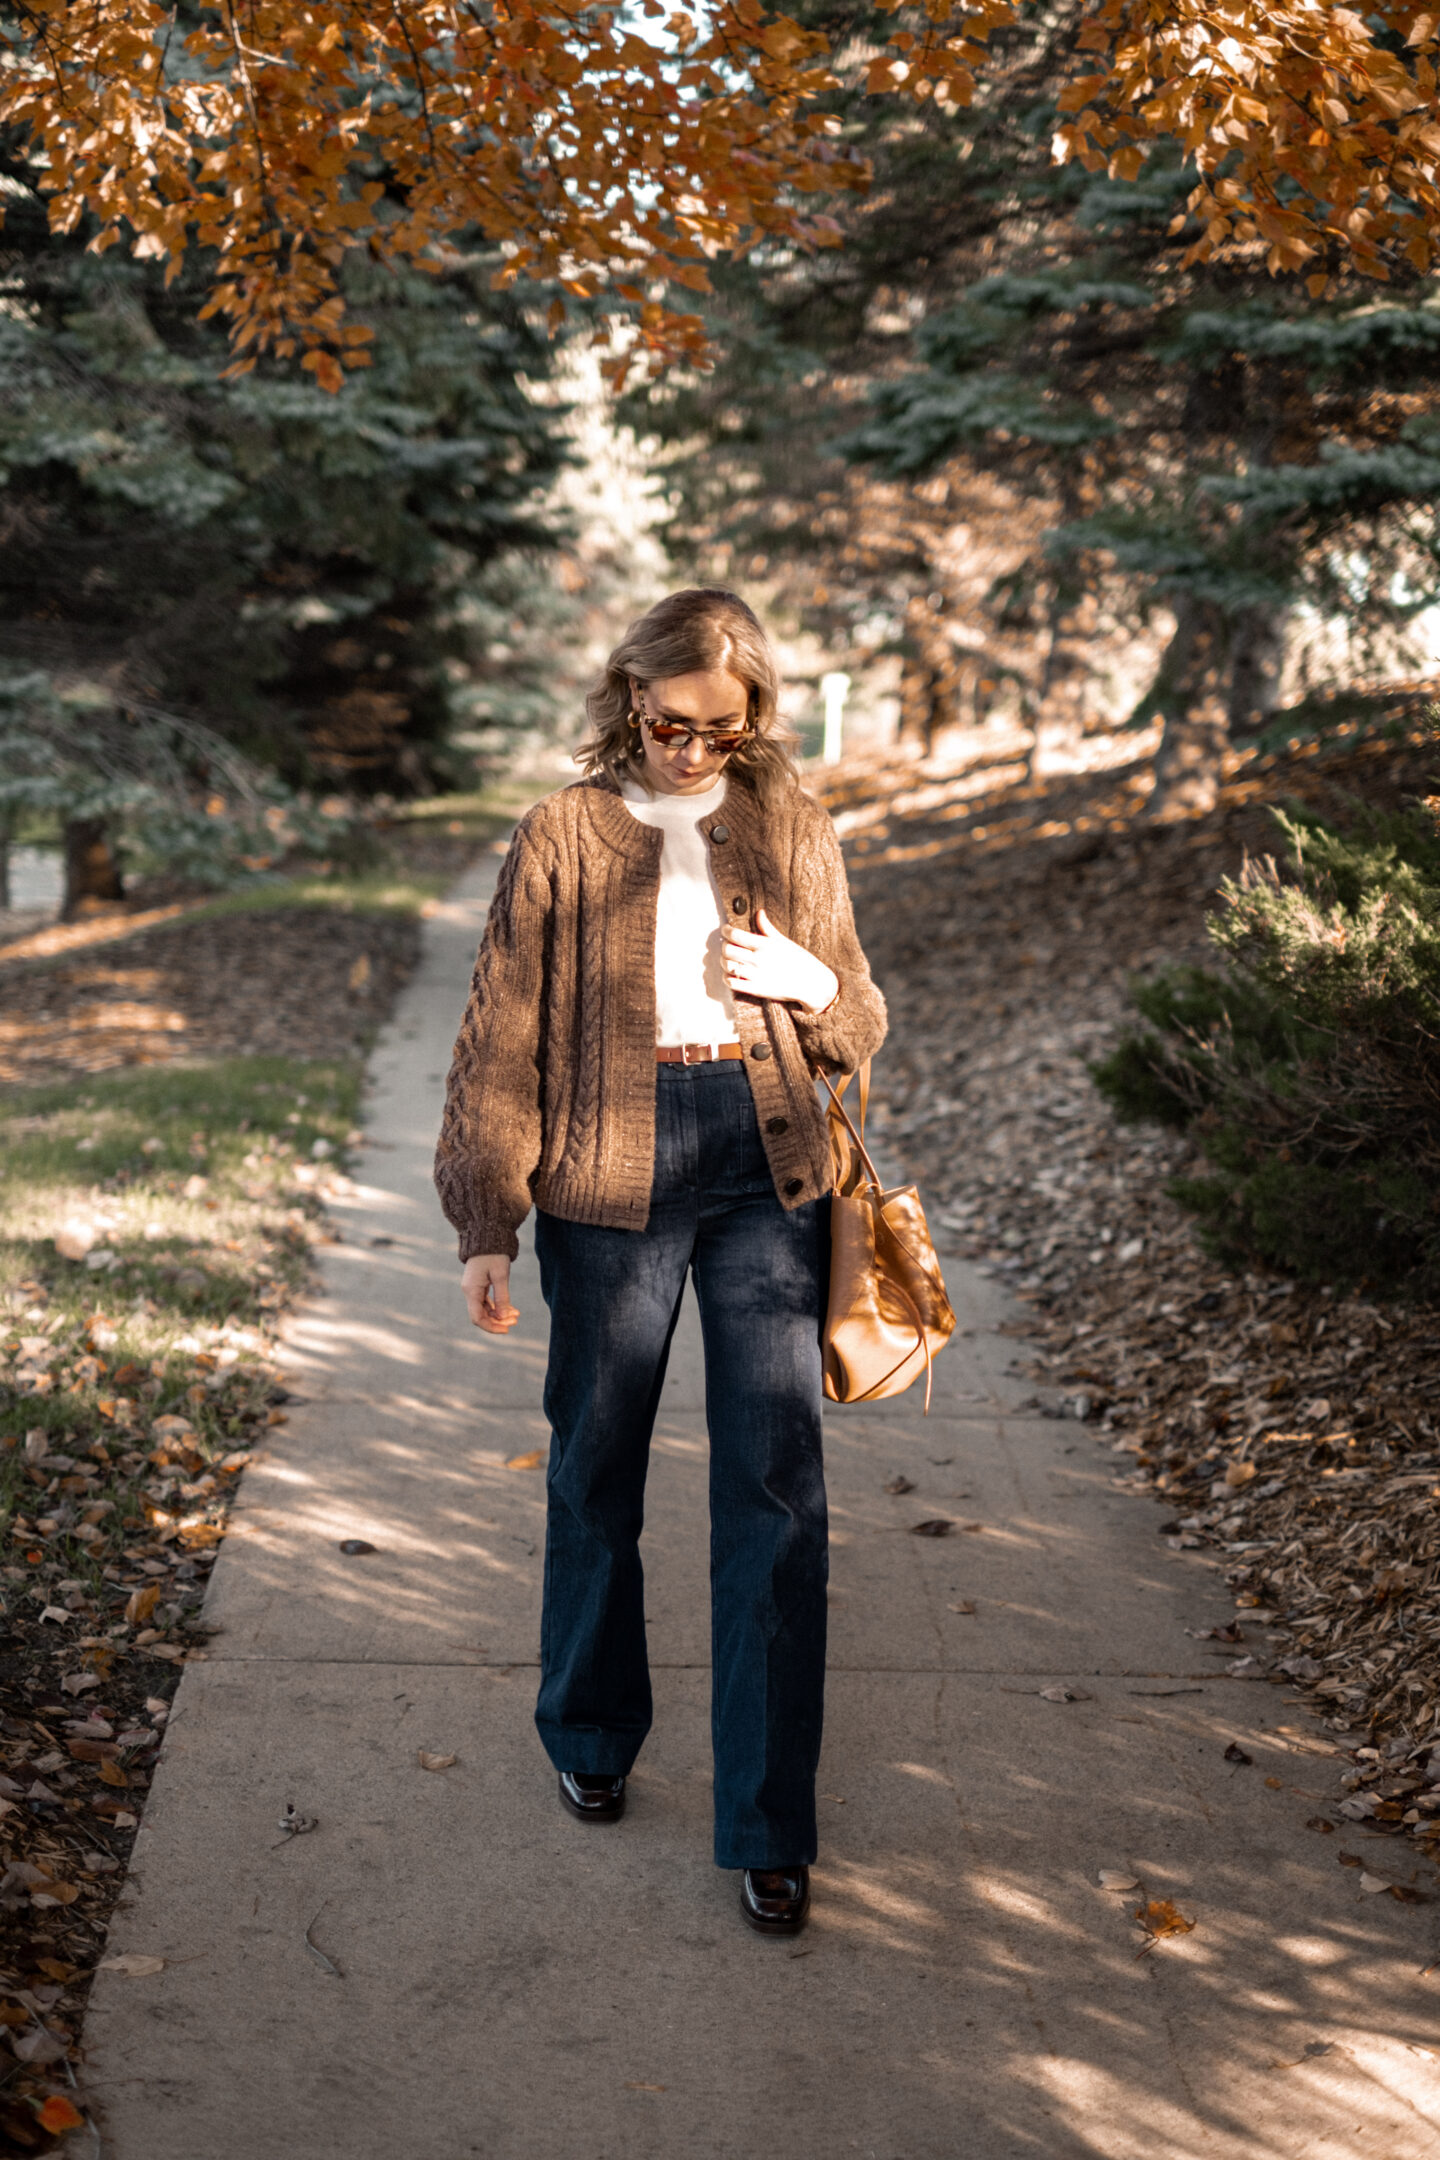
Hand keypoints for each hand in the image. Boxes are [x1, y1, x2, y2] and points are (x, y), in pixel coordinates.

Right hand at [462, 1254, 518, 1333]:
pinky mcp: (478, 1285)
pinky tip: (511, 1309)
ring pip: (484, 1310)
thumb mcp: (501, 1275)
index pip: (477, 1318)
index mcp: (471, 1290)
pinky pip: (486, 1302)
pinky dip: (497, 1307)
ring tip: (516, 1315)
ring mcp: (473, 1288)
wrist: (487, 1235)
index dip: (492, 1327)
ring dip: (499, 1315)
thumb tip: (504, 1317)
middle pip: (481, 1316)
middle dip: (498, 1321)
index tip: (507, 1329)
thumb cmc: (494, 1253)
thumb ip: (502, 1297)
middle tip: (515, 1320)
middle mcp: (469, 1291)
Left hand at [722, 907, 838, 1011]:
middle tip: (726, 945)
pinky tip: (732, 973)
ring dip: (724, 961)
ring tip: (728, 959)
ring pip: (728, 966)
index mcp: (764, 945)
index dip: (726, 931)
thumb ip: (767, 927)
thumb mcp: (783, 940)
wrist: (811, 982)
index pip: (736, 935)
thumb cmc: (799, 960)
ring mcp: (755, 975)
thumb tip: (759, 912)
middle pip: (728, 950)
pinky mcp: (755, 989)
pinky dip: (727, 977)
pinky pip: (732, 983)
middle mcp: (758, 959)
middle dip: (724, 946)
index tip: (726, 930)